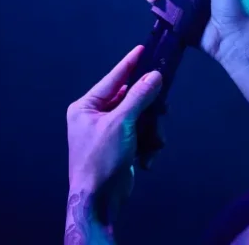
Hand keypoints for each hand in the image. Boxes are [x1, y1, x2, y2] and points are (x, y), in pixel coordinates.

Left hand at [65, 45, 162, 233]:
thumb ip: (139, 97)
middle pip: (130, 98)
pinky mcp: (119, 147)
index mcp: (86, 107)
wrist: (98, 201)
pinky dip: (146, 145)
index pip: (112, 78)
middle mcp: (95, 116)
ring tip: (153, 142)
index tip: (143, 49)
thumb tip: (154, 76)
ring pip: (139, 118)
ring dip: (149, 131)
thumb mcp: (121, 124)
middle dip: (147, 108)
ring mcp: (108, 132)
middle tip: (162, 106)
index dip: (129, 64)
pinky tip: (146, 158)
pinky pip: (139, 135)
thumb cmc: (101, 159)